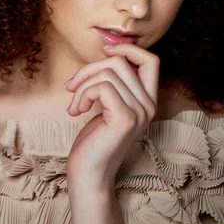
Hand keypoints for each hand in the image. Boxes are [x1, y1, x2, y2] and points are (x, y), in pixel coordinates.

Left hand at [65, 44, 159, 191]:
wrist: (88, 175)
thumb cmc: (94, 140)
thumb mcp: (107, 104)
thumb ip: (114, 82)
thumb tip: (108, 48)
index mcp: (147, 100)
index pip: (151, 60)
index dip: (127, 48)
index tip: (104, 50)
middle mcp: (148, 106)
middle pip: (121, 61)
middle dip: (90, 68)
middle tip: (73, 86)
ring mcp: (139, 113)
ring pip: (108, 72)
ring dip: (82, 84)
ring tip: (74, 103)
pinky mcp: (124, 119)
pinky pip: (101, 87)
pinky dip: (83, 94)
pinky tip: (76, 111)